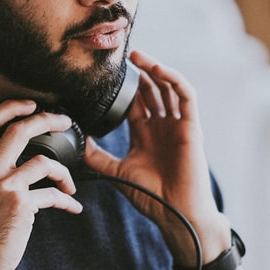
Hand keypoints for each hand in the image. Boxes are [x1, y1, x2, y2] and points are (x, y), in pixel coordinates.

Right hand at [0, 100, 83, 269]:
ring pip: (44, 161)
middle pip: (19, 129)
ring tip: (70, 184)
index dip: (10, 106)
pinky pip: (53, 195)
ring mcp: (4, 187)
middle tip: (64, 121)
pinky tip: (72, 207)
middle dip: (47, 119)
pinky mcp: (20, 205)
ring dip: (65, 172)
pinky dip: (67, 201)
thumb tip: (22, 164)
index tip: (30, 104)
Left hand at [83, 51, 230, 264]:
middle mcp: (162, 125)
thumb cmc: (152, 196)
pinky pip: (186, 96)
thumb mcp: (117, 172)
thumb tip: (77, 141)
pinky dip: (174, 80)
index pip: (135, 101)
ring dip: (155, 69)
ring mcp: (178, 125)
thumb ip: (97, 156)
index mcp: (146, 133)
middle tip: (122, 56)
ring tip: (137, 56)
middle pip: (152, 89)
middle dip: (138, 72)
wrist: (177, 214)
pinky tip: (158, 70)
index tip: (107, 72)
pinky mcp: (192, 127)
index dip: (124, 85)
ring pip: (168, 87)